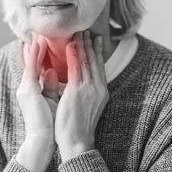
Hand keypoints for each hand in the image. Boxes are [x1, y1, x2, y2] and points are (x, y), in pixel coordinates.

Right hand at [16, 35, 58, 144]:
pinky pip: (31, 68)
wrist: (43, 141)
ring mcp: (26, 89)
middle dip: (36, 45)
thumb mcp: (51, 100)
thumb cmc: (50, 124)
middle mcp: (27, 88)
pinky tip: (37, 43)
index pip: (36, 66)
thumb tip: (52, 71)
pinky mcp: (28, 91)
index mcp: (33, 91)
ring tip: (38, 29)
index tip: (44, 38)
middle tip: (39, 29)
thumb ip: (50, 85)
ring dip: (34, 45)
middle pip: (31, 61)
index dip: (39, 52)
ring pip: (30, 62)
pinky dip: (34, 55)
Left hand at [55, 30, 108, 160]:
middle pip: (95, 60)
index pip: (99, 66)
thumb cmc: (77, 127)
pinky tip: (70, 45)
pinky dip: (73, 55)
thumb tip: (79, 82)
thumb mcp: (87, 106)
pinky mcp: (77, 91)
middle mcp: (98, 88)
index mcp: (101, 91)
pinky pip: (76, 68)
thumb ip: (85, 91)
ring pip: (86, 61)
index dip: (97, 50)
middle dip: (90, 43)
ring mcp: (89, 89)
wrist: (77, 142)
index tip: (94, 38)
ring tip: (78, 31)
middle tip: (87, 29)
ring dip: (82, 44)